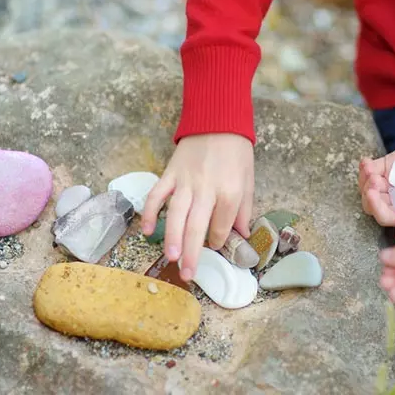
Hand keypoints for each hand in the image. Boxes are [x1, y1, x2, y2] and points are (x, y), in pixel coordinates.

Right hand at [141, 133, 254, 280]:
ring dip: (171, 237)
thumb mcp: (249, 180)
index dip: (219, 240)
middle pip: (197, 226)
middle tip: (187, 274)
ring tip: (170, 258)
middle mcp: (206, 189)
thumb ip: (244, 209)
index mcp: (229, 191)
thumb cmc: (236, 152)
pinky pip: (156, 195)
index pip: (222, 225)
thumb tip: (241, 235)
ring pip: (175, 214)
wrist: (218, 120)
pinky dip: (148, 212)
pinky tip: (146, 231)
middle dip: (192, 253)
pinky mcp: (170, 173)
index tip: (215, 245)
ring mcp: (185, 181)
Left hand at [358, 127, 394, 239]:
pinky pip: (371, 168)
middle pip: (373, 203)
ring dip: (365, 180)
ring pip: (369, 186)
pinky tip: (367, 162)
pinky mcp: (390, 163)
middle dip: (369, 194)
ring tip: (371, 170)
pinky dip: (365, 166)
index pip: (385, 216)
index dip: (376, 207)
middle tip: (375, 181)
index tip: (372, 194)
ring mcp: (393, 181)